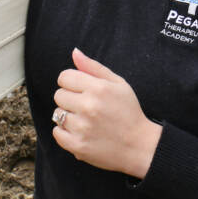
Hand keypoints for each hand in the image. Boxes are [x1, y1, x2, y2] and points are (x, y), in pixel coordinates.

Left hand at [52, 48, 162, 178]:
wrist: (140, 147)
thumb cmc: (129, 112)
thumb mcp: (118, 84)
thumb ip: (93, 67)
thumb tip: (74, 52)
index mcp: (98, 88)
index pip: (64, 77)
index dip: (71, 83)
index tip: (81, 91)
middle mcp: (88, 106)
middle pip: (59, 95)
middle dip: (70, 99)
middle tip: (86, 107)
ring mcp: (82, 127)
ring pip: (57, 114)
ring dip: (68, 116)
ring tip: (86, 121)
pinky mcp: (77, 145)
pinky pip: (56, 132)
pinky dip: (65, 132)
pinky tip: (81, 132)